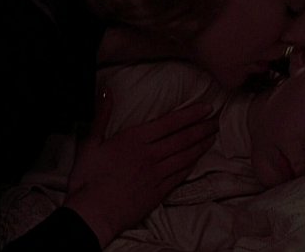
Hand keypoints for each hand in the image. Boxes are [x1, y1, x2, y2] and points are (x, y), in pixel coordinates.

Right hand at [63, 91, 217, 246]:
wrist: (94, 213)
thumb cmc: (88, 179)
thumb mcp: (90, 143)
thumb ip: (101, 115)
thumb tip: (107, 91)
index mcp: (135, 140)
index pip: (170, 123)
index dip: (191, 114)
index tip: (206, 108)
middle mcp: (150, 155)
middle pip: (183, 138)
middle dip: (202, 127)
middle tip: (216, 119)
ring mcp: (157, 175)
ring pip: (185, 156)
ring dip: (201, 144)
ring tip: (212, 135)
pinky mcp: (159, 192)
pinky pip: (180, 175)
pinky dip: (192, 165)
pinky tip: (197, 159)